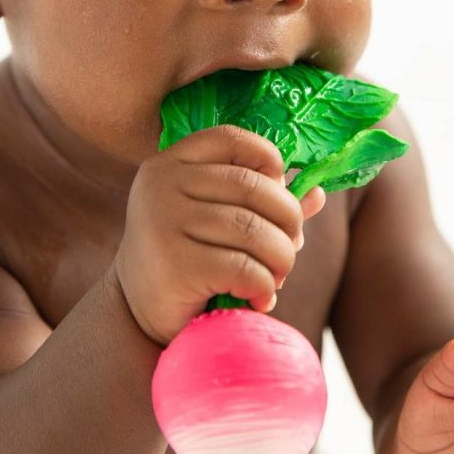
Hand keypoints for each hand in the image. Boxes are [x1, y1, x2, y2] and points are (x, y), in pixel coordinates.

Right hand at [112, 124, 325, 345]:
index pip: (232, 139)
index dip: (269, 162)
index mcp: (171, 163)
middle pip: (255, 188)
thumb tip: (317, 193)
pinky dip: (264, 286)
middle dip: (288, 223)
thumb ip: (262, 204)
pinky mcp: (174, 265)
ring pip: (255, 231)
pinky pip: (245, 269)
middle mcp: (162, 185)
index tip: (279, 194)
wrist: (136, 314)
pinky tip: (257, 298)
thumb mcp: (218, 221)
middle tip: (288, 250)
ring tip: (275, 277)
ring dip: (281, 260)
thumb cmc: (187, 259)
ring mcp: (164, 222)